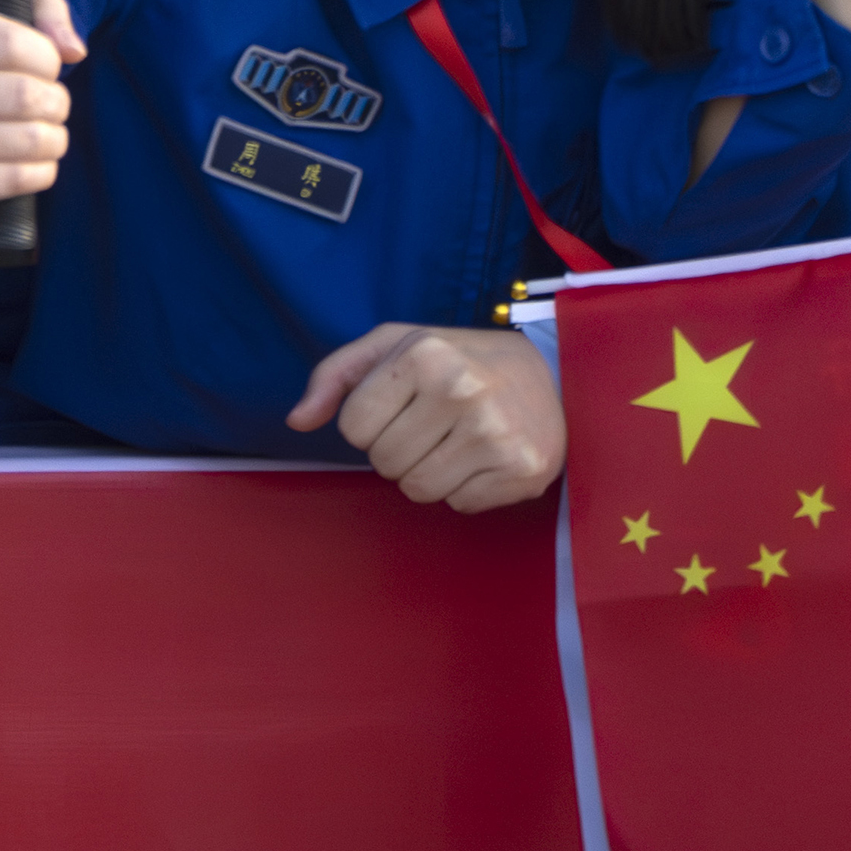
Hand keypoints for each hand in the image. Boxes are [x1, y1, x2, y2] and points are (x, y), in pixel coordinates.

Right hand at [0, 0, 83, 252]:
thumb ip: (37, 13)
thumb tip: (73, 49)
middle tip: (50, 109)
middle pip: (24, 93)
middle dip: (55, 102)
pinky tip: (32, 165)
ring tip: (45, 137)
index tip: (43, 70)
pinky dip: (42, 171)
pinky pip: (20, 177)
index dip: (46, 58)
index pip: (12, 43)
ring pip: (30, 137)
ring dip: (53, 139)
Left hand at [286, 321, 565, 510]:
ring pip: (418, 490)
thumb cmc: (460, 358)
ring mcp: (496, 434)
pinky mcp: (523, 471)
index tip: (399, 405)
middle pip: (384, 463)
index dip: (368, 423)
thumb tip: (297, 421)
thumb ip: (336, 376)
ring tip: (454, 441)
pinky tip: (484, 457)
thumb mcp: (397, 344)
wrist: (553, 373)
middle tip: (431, 425)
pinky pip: (460, 505)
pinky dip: (464, 488)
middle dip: (397, 449)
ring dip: (426, 473)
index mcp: (425, 355)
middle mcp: (462, 392)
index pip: (354, 426)